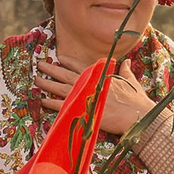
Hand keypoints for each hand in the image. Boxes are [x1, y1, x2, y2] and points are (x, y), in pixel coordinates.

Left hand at [39, 56, 154, 137]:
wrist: (137, 115)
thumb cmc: (136, 99)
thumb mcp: (131, 81)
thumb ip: (125, 70)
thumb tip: (126, 61)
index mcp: (100, 75)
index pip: (80, 66)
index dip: (68, 61)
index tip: (59, 58)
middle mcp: (89, 83)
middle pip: (65, 74)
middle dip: (51, 69)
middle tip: (40, 65)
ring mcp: (84, 96)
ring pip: (60, 87)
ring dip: (47, 83)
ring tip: (37, 79)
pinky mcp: (81, 109)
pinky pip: (62, 105)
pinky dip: (51, 103)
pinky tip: (42, 101)